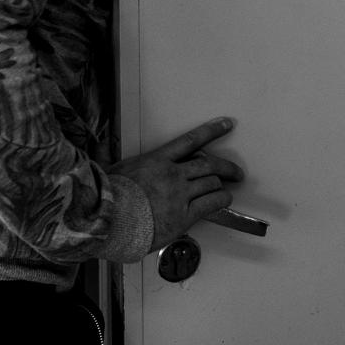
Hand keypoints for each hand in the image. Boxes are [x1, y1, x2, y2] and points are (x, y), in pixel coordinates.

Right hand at [111, 116, 244, 247]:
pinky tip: (224, 200)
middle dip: (226, 167)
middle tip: (236, 171)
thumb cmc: (109, 197)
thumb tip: (116, 154)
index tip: (227, 124)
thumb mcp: (115, 169)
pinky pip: (211, 204)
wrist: (108, 219)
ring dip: (222, 186)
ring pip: (212, 183)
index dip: (212, 131)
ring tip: (228, 189)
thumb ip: (126, 162)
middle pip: (209, 164)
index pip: (191, 140)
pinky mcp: (184, 216)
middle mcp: (173, 174)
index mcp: (157, 160)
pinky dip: (221, 201)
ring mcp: (180, 194)